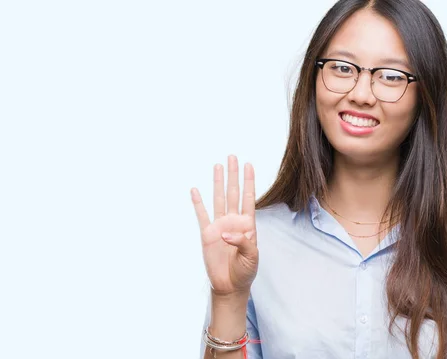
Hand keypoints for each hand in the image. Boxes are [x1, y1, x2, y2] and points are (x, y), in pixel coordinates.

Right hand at [191, 155, 258, 296]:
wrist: (230, 285)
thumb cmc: (245, 271)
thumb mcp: (251, 258)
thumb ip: (243, 242)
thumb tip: (227, 232)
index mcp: (247, 225)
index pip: (248, 198)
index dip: (249, 181)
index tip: (249, 165)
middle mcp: (233, 221)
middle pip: (233, 193)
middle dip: (233, 175)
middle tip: (232, 157)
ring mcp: (219, 225)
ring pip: (218, 199)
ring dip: (218, 183)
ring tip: (218, 166)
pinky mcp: (207, 234)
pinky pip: (201, 215)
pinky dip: (198, 202)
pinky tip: (195, 190)